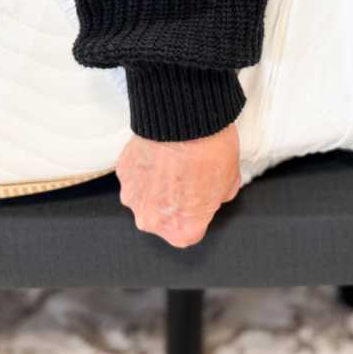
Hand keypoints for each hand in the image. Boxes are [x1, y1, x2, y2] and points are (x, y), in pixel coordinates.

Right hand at [116, 123, 240, 248]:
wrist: (183, 120)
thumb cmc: (209, 152)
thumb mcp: (230, 182)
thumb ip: (218, 197)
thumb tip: (214, 192)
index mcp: (181, 230)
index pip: (190, 232)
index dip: (198, 213)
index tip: (202, 198)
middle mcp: (151, 220)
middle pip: (163, 218)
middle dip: (173, 202)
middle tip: (188, 177)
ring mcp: (133, 196)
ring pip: (146, 197)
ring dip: (156, 185)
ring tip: (173, 163)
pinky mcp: (122, 172)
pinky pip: (135, 176)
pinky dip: (145, 167)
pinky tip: (161, 152)